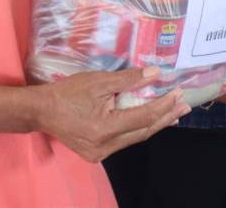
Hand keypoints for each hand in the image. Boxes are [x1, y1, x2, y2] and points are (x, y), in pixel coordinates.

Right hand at [31, 67, 189, 162]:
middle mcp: (104, 146)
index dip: (163, 104)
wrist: (40, 111)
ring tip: (173, 112)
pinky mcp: (97, 152)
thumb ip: (129, 79)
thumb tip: (156, 74)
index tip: (179, 93)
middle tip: (185, 105)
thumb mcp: (99, 81)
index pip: (143, 117)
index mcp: (105, 129)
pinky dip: (139, 129)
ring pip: (135, 138)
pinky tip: (150, 121)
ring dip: (155, 124)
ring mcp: (100, 153)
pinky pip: (124, 140)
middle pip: (143, 131)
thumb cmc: (68, 93)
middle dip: (166, 117)